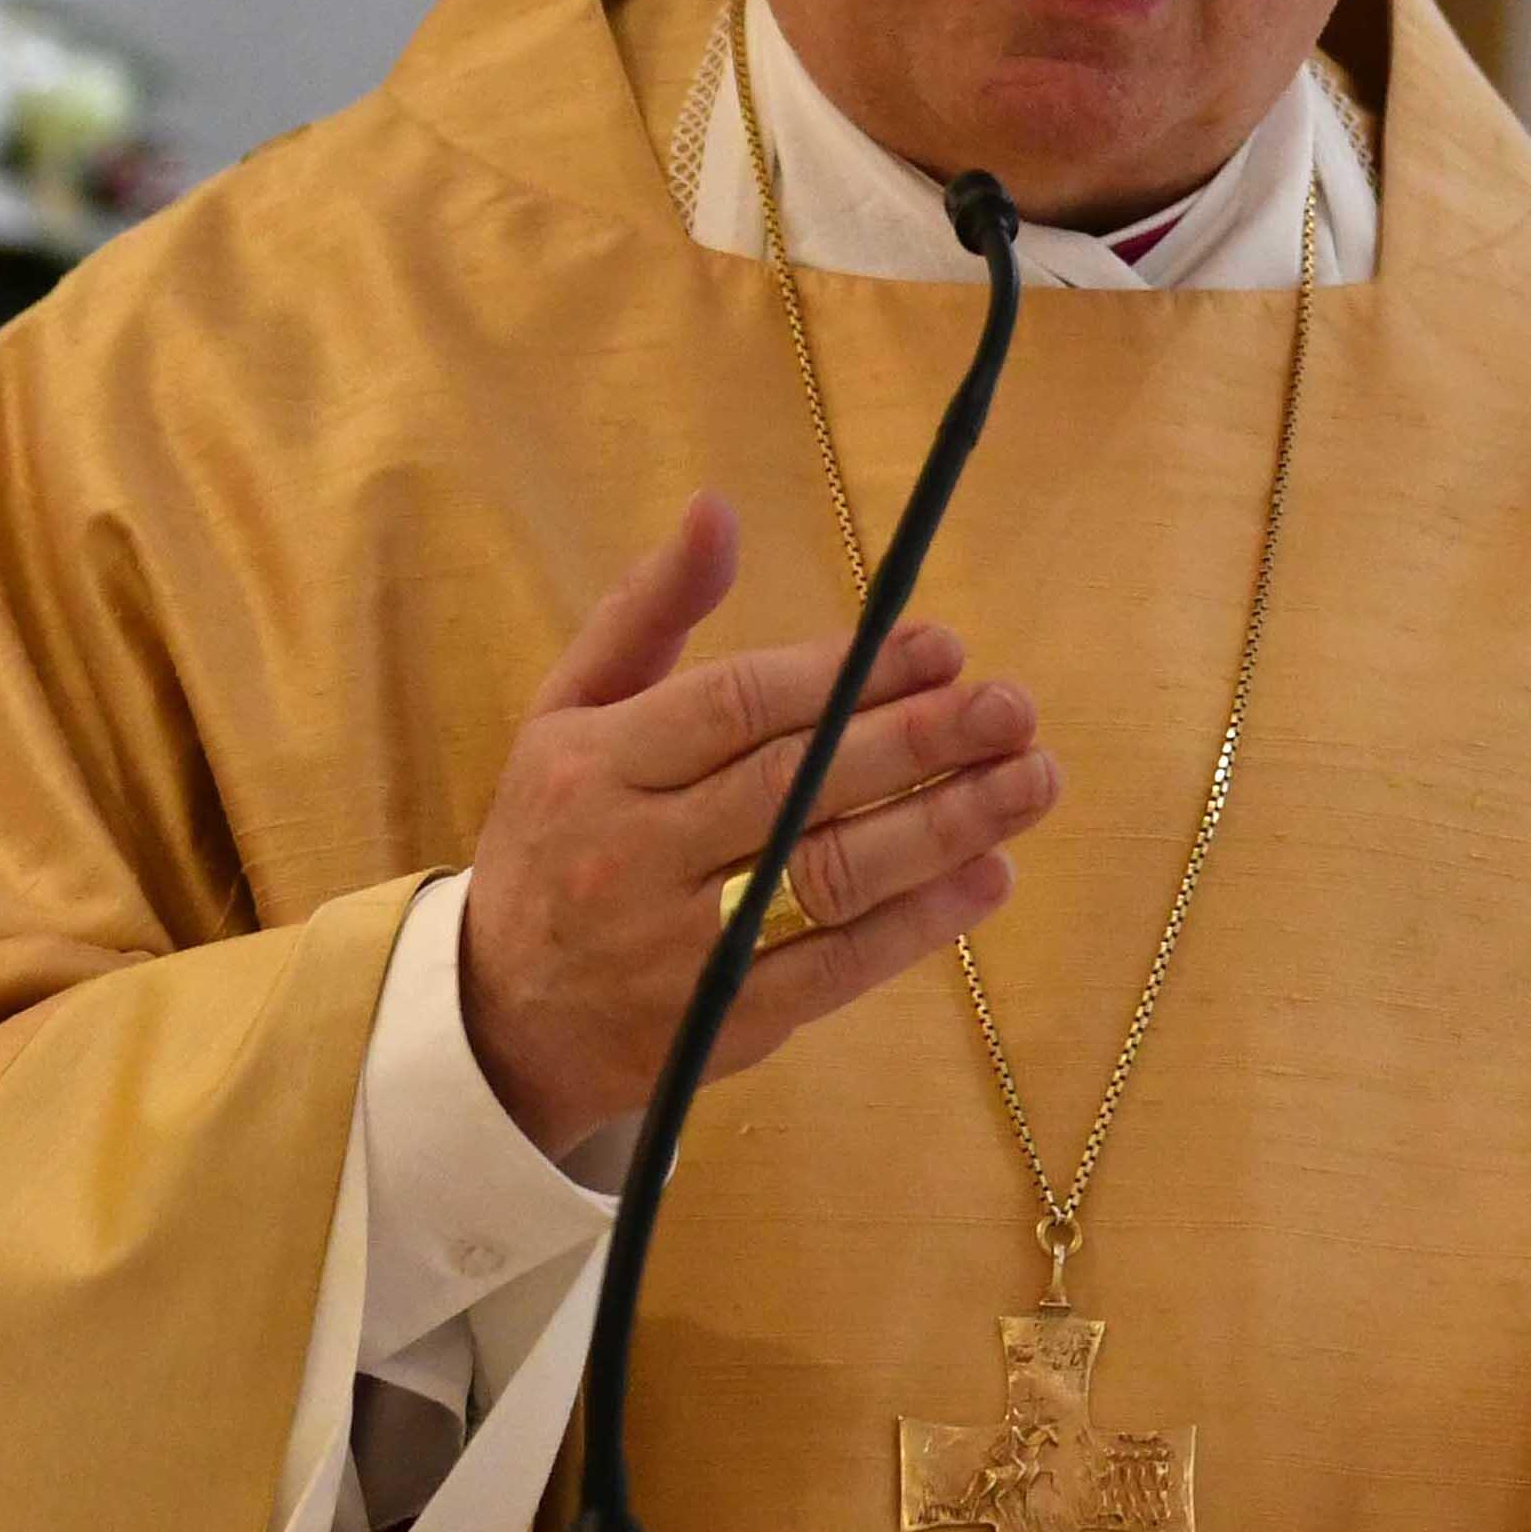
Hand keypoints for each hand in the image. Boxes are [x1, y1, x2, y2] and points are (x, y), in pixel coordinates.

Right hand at [456, 493, 1055, 1157]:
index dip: (850, 676)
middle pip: (796, 787)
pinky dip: (921, 922)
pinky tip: (992, 873)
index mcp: (598, 765)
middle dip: (918, 741)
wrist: (499, 1015)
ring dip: (945, 825)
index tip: (945, 647)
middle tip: (1011, 707)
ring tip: (1031, 780)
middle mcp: (635, 853)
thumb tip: (717, 508)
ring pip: (829, 877)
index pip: (739, 709)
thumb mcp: (569, 714)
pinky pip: (836, 967)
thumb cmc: (557, 835)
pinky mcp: (723, 1023)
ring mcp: (680, 946)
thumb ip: (646, 611)